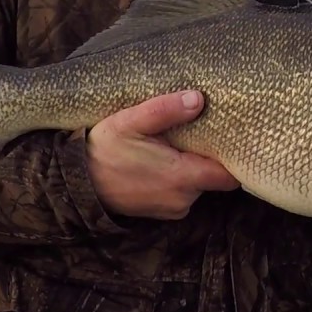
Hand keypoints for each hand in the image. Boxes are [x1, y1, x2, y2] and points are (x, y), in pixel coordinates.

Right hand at [85, 90, 239, 218]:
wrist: (76, 184)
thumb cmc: (104, 150)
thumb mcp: (131, 121)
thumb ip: (165, 110)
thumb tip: (198, 99)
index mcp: (182, 176)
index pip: (229, 175)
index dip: (235, 157)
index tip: (234, 137)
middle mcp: (183, 199)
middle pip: (216, 178)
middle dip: (212, 157)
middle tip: (204, 132)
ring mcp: (173, 209)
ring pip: (200, 185)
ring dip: (195, 167)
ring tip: (182, 144)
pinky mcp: (162, 212)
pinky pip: (184, 194)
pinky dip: (181, 179)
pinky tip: (168, 160)